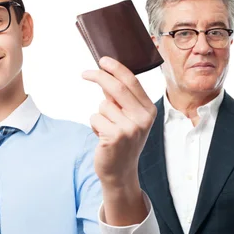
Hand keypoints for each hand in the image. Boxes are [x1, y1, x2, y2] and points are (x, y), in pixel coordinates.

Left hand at [82, 57, 156, 186]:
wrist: (121, 172)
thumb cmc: (123, 142)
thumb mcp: (129, 119)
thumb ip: (121, 100)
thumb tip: (106, 77)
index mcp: (149, 111)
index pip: (132, 82)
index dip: (116, 68)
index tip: (103, 60)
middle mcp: (143, 119)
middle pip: (117, 88)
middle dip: (99, 77)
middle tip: (85, 73)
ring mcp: (130, 128)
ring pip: (103, 105)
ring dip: (99, 115)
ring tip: (107, 130)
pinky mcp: (115, 136)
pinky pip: (95, 118)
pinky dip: (94, 126)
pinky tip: (103, 138)